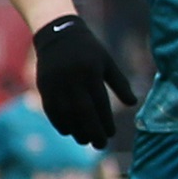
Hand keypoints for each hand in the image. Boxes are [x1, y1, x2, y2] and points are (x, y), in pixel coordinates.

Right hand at [31, 15, 136, 147]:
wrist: (57, 33)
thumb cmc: (88, 49)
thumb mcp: (107, 61)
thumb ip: (120, 83)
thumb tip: (133, 103)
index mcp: (91, 72)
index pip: (99, 103)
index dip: (105, 121)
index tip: (111, 134)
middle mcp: (73, 79)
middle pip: (83, 112)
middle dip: (92, 131)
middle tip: (99, 145)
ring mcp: (56, 83)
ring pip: (66, 114)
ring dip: (75, 130)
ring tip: (84, 140)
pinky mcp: (44, 86)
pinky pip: (51, 110)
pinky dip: (59, 123)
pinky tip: (68, 131)